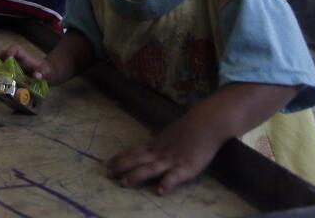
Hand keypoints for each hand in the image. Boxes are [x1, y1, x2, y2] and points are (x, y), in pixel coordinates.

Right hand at [0, 44, 54, 82]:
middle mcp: (11, 62)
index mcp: (22, 56)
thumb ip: (43, 72)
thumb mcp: (48, 71)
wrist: (46, 78)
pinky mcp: (6, 82)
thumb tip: (37, 76)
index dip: (10, 52)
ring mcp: (7, 72)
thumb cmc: (46, 71)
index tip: (8, 58)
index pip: (14, 50)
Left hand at [107, 112, 223, 194]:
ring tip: (124, 183)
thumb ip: (160, 143)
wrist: (207, 122)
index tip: (108, 163)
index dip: (121, 158)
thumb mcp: (169, 134)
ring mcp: (173, 160)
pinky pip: (176, 176)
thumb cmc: (190, 128)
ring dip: (136, 175)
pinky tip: (160, 191)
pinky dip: (167, 183)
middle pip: (138, 160)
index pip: (135, 152)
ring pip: (151, 168)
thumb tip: (150, 145)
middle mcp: (161, 153)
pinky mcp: (187, 167)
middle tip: (108, 174)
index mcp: (157, 145)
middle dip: (122, 167)